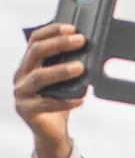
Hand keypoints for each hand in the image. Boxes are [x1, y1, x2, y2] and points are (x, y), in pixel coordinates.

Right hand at [13, 23, 86, 157]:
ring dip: (60, 70)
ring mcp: (21, 93)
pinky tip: (80, 99)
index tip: (72, 27)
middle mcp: (21, 75)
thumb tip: (90, 50)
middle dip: (58, 44)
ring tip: (80, 67)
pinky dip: (65, 101)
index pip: (36, 41)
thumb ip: (69, 65)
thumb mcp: (64, 80)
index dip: (52, 31)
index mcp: (29, 64)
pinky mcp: (27, 110)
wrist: (51, 130)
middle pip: (36, 53)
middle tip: (80, 40)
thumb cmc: (58, 100)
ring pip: (38, 77)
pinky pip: (46, 104)